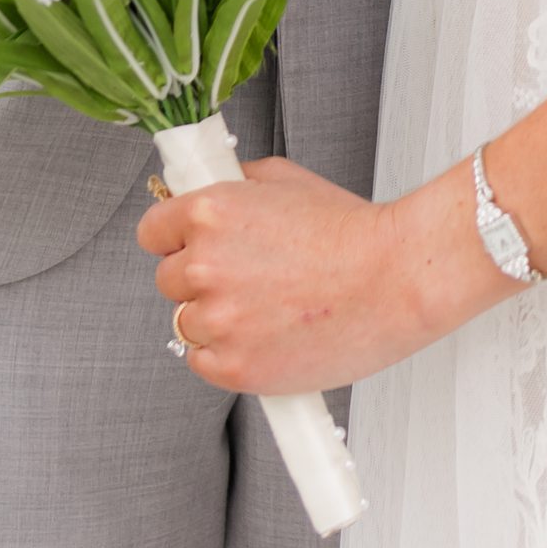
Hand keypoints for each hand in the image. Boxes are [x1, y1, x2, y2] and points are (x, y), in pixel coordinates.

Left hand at [137, 154, 514, 396]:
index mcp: (210, 212)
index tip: (186, 245)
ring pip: (186, 323)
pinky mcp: (235, 367)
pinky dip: (227, 356)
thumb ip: (236, 185)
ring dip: (215, 319)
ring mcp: (218, 319)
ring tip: (265, 309)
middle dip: (200, 278)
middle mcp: (204, 264)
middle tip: (246, 278)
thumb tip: (210, 189)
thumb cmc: (352, 232)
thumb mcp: (287, 180)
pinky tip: (265, 337)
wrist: (395, 280)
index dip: (172, 238)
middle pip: (168, 279)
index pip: (151, 231)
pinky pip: (204, 363)